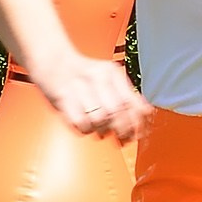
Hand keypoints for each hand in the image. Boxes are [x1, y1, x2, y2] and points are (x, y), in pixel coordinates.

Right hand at [32, 54, 148, 141]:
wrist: (54, 63)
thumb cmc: (84, 76)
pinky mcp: (63, 99)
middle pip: (116, 113)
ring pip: (99, 120)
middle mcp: (97, 78)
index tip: (140, 132)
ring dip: (102, 131)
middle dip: (122, 130)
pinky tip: (86, 125)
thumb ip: (128, 95)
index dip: (137, 122)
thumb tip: (147, 113)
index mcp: (112, 73)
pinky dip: (85, 130)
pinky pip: (81, 124)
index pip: (131, 101)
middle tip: (123, 139)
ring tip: (101, 129)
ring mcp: (80, 88)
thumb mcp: (109, 78)